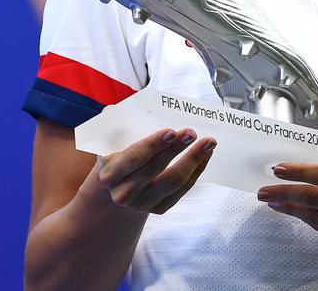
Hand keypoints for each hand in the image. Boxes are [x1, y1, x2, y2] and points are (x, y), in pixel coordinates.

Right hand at [93, 128, 215, 214]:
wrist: (119, 188)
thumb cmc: (118, 157)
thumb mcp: (109, 142)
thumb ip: (112, 125)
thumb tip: (115, 109)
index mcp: (109, 174)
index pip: (134, 158)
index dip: (153, 145)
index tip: (172, 132)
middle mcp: (123, 193)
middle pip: (156, 169)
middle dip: (176, 149)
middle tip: (192, 132)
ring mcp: (142, 204)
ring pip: (173, 181)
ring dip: (193, 160)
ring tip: (208, 143)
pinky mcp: (159, 208)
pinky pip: (182, 189)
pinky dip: (196, 171)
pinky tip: (205, 156)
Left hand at [257, 155, 317, 246]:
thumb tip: (311, 151)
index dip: (298, 172)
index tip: (278, 169)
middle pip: (314, 199)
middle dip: (284, 194)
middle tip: (264, 191)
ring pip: (315, 217)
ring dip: (291, 209)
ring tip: (274, 201)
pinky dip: (308, 219)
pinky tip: (296, 211)